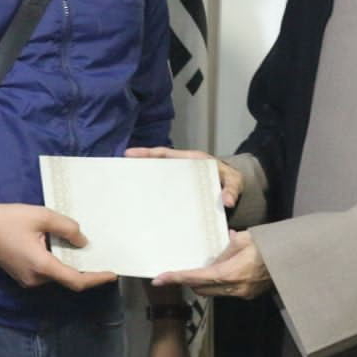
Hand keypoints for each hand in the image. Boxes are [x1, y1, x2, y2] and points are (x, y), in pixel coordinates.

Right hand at [0, 202, 117, 291]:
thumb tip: (83, 242)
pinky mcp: (21, 275)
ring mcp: (26, 280)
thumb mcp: (41, 216)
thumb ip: (66, 228)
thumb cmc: (8, 219)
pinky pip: (45, 272)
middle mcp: (35, 279)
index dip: (96, 279)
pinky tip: (61, 248)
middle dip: (84, 268)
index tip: (112, 275)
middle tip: (100, 255)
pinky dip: (57, 263)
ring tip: (82, 248)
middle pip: (67, 278)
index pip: (76, 280)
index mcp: (41, 266)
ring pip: (56, 274)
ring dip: (69, 263)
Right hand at [125, 146, 242, 209]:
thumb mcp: (235, 182)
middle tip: (121, 169)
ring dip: (144, 178)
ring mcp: (180, 181)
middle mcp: (182, 169)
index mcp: (191, 161)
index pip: (165, 154)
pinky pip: (165, 190)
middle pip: (157, 164)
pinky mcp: (181, 193)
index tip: (129, 154)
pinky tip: (143, 203)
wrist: (236, 191)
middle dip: (139, 164)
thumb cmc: (233, 181)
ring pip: (159, 177)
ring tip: (125, 184)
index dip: (148, 153)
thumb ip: (232, 189)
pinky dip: (153, 193)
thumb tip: (226, 201)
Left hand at [152, 230, 271, 298]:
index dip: (176, 278)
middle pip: (201, 288)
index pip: (196, 277)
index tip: (159, 278)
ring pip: (212, 291)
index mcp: (229, 273)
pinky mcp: (248, 294)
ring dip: (203, 282)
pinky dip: (217, 282)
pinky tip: (221, 268)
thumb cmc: (267, 244)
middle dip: (187, 281)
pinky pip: (225, 291)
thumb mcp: (242, 240)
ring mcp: (242, 293)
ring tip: (200, 267)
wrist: (293, 260)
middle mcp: (234, 288)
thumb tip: (216, 250)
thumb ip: (225, 248)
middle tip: (176, 271)